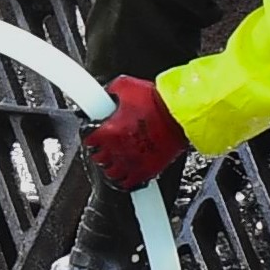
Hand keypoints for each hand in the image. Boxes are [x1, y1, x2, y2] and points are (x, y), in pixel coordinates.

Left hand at [80, 76, 187, 192]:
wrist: (181, 115)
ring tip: (115, 159)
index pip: (88, 139)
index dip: (90, 135)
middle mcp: (117, 149)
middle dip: (100, 151)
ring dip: (111, 166)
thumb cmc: (158, 101)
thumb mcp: (127, 86)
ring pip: (111, 173)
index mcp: (109, 131)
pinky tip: (127, 171)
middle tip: (105, 145)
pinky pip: (128, 183)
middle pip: (97, 158)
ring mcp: (131, 162)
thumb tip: (108, 92)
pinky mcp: (146, 170)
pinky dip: (125, 179)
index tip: (94, 133)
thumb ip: (112, 91)